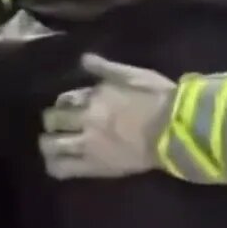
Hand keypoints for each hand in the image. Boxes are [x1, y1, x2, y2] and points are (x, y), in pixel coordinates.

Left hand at [39, 54, 174, 179]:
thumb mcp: (135, 75)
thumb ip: (106, 68)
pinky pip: (64, 169)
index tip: (69, 106)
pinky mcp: (95, 166)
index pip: (66, 99)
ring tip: (51, 145)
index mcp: (95, 97)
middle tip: (57, 125)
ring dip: (47, 144)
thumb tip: (84, 58)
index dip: (65, 103)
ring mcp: (88, 144)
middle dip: (53, 121)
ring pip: (51, 145)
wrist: (179, 131)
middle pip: (53, 120)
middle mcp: (86, 120)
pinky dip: (54, 166)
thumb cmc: (161, 100)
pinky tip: (54, 165)